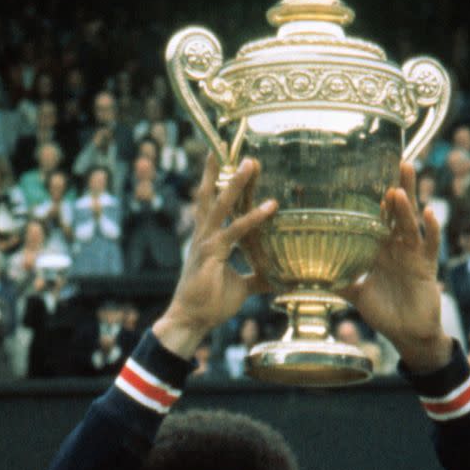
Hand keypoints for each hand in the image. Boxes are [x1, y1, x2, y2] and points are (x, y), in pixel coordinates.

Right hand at [152, 155, 275, 359]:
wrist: (192, 321)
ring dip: (235, 183)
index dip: (221, 183)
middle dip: (222, 171)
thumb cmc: (211, 304)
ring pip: (221, 205)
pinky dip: (252, 219)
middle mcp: (205, 235)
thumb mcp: (242, 287)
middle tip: (235, 148)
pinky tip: (268, 207)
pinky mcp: (211, 255)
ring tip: (249, 163)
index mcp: (210, 239)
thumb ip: (258, 277)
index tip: (227, 160)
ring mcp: (206, 243)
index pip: (216, 204)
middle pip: (212, 194)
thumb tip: (277, 276)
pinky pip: (234, 232)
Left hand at [341, 161, 448, 371]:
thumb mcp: (355, 295)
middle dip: (399, 188)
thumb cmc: (384, 312)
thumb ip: (336, 281)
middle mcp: (398, 247)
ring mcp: (413, 255)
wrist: (407, 334)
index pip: (379, 217)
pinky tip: (431, 214)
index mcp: (380, 249)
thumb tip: (303, 277)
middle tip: (399, 161)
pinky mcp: (427, 268)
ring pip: (412, 224)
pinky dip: (432, 231)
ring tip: (400, 189)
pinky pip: (430, 246)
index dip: (377, 198)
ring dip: (408, 207)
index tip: (370, 174)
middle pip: (399, 212)